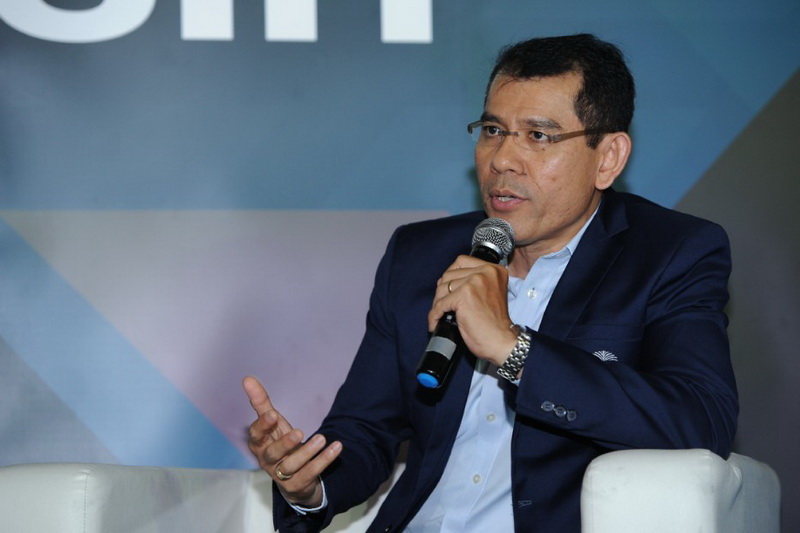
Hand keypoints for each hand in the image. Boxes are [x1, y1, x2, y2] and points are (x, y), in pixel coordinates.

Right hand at [243, 376, 341, 506]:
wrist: (293, 479)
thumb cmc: (279, 443)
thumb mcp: (272, 423)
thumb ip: (261, 403)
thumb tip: (247, 378)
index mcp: (259, 444)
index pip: (256, 435)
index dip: (263, 426)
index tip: (272, 414)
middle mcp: (267, 461)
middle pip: (272, 453)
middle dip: (285, 443)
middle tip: (299, 432)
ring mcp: (282, 475)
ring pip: (291, 466)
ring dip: (307, 452)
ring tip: (322, 438)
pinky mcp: (298, 485)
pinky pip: (311, 473)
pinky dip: (324, 460)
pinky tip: (336, 447)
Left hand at [428, 255, 517, 366]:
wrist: (502, 342)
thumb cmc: (495, 323)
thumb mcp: (490, 292)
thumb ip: (474, 282)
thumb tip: (446, 281)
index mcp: (494, 270)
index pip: (461, 261)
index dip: (450, 274)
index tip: (447, 287)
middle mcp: (485, 272)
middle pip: (449, 274)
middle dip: (442, 291)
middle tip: (442, 305)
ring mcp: (474, 283)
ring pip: (442, 288)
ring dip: (437, 303)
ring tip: (439, 315)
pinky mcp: (464, 296)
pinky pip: (440, 304)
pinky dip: (434, 315)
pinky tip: (435, 323)